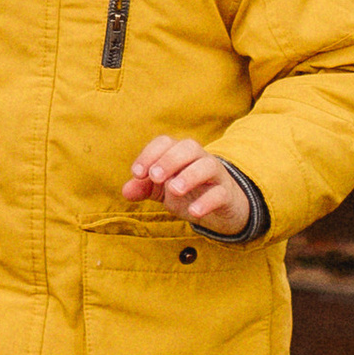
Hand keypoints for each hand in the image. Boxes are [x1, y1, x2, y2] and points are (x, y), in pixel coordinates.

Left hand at [123, 136, 253, 236]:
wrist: (222, 209)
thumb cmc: (188, 193)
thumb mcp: (162, 191)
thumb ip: (144, 188)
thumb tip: (126, 191)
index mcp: (180, 155)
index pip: (165, 143)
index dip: (149, 154)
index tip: (137, 174)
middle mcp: (200, 159)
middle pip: (189, 147)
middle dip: (170, 160)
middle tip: (155, 177)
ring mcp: (216, 176)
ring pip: (208, 165)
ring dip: (190, 175)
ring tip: (174, 189)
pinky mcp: (227, 195)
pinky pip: (221, 193)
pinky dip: (207, 201)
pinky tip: (193, 212)